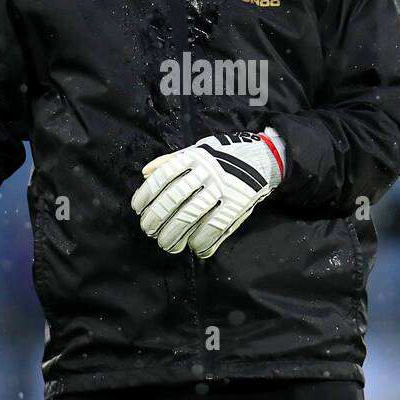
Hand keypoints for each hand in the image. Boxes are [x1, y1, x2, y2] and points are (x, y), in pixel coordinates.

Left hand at [131, 129, 284, 258]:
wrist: (260, 158)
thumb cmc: (221, 158)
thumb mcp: (196, 151)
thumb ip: (170, 161)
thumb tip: (144, 172)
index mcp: (193, 158)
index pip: (162, 177)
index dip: (146, 195)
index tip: (138, 210)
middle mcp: (205, 172)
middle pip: (172, 199)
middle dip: (156, 219)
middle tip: (150, 232)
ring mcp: (221, 188)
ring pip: (190, 216)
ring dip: (174, 235)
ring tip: (167, 245)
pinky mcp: (236, 204)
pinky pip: (213, 227)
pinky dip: (201, 241)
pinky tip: (194, 248)